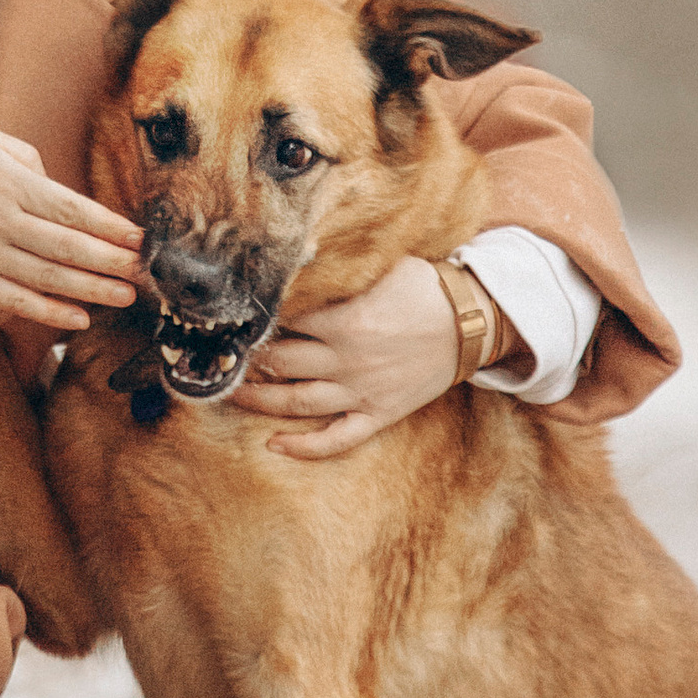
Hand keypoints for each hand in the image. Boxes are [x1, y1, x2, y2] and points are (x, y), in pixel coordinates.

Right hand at [0, 124, 141, 334]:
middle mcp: (0, 219)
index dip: (110, 226)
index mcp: (8, 181)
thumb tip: (57, 182)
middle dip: (112, 261)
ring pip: (49, 276)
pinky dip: (49, 311)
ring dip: (92, 289)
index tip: (138, 237)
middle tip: (145, 271)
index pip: (72, 208)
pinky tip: (78, 318)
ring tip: (125, 296)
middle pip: (68, 246)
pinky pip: (15, 300)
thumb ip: (25, 154)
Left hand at [232, 253, 462, 458]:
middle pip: (280, 365)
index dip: (258, 319)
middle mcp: (347, 359)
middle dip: (247, 361)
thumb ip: (342, 267)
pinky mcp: (378, 414)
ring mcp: (362, 392)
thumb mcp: (384, 266)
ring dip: (258, 401)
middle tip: (223, 356)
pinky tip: (275, 445)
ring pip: (297, 404)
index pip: (284, 321)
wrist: (474, 322)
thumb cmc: (427, 288)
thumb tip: (302, 250)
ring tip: (230, 393)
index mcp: (345, 320)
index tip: (237, 317)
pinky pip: (336, 440)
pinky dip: (304, 447)